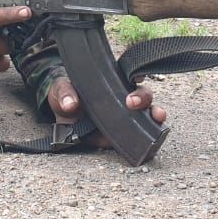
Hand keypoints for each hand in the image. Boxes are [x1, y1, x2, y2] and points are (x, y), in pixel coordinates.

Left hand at [47, 76, 167, 147]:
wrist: (62, 120)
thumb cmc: (66, 97)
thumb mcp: (60, 90)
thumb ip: (64, 93)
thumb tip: (70, 104)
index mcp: (111, 83)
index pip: (129, 75)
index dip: (136, 75)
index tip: (135, 78)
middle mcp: (123, 99)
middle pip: (143, 95)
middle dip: (143, 98)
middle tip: (131, 103)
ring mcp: (126, 118)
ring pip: (149, 115)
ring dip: (156, 116)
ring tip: (157, 118)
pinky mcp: (123, 137)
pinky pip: (141, 139)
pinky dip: (150, 141)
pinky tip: (152, 144)